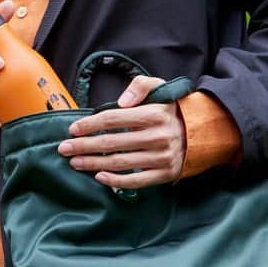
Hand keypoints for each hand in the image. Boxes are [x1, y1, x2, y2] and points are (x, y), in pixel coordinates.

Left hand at [57, 75, 185, 188]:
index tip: (73, 129)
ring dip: (93, 163)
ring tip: (75, 162)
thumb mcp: (160, 87)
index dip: (90, 124)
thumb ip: (140, 86)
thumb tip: (121, 101)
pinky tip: (99, 177)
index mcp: (153, 114)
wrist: (203, 132)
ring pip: (120, 162)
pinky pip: (136, 180)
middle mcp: (157, 137)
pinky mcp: (165, 173)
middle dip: (84, 146)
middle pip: (111, 142)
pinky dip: (116, 180)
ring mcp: (161, 157)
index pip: (113, 119)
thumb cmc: (172, 109)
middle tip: (64, 148)